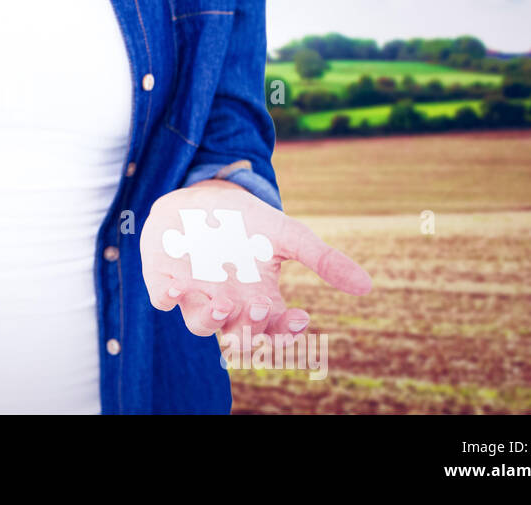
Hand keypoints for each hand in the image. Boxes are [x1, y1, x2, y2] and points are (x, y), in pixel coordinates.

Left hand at [139, 179, 370, 338]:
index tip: (299, 317)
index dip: (286, 331)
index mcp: (258, 299)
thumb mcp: (288, 234)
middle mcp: (227, 304)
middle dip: (248, 329)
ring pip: (200, 325)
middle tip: (258, 307)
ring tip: (221, 304)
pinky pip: (163, 299)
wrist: (202, 195)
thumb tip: (367, 286)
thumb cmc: (248, 221)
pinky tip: (177, 288)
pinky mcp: (164, 280)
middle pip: (238, 335)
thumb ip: (323, 259)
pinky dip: (168, 298)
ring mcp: (194, 295)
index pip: (275, 329)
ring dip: (211, 320)